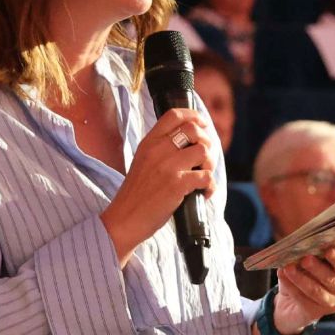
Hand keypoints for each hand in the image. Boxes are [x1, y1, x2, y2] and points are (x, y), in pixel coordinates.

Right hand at [99, 108, 213, 262]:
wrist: (124, 219)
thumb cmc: (136, 194)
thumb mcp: (142, 161)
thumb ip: (160, 149)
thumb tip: (188, 143)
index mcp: (148, 142)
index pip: (174, 115)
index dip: (194, 116)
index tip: (202, 124)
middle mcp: (158, 150)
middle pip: (193, 129)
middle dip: (207, 142)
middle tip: (205, 158)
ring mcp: (168, 167)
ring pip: (203, 151)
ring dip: (210, 164)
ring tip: (204, 176)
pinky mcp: (176, 184)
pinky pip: (206, 176)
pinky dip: (210, 186)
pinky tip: (204, 193)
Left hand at [275, 247, 334, 334]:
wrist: (290, 302)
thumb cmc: (303, 275)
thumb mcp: (306, 263)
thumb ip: (306, 257)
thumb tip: (298, 252)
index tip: (328, 251)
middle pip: (332, 279)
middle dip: (318, 269)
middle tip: (305, 259)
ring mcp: (332, 303)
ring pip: (317, 291)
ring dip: (301, 279)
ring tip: (289, 268)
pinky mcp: (316, 313)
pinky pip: (303, 300)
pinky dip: (291, 287)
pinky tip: (283, 276)